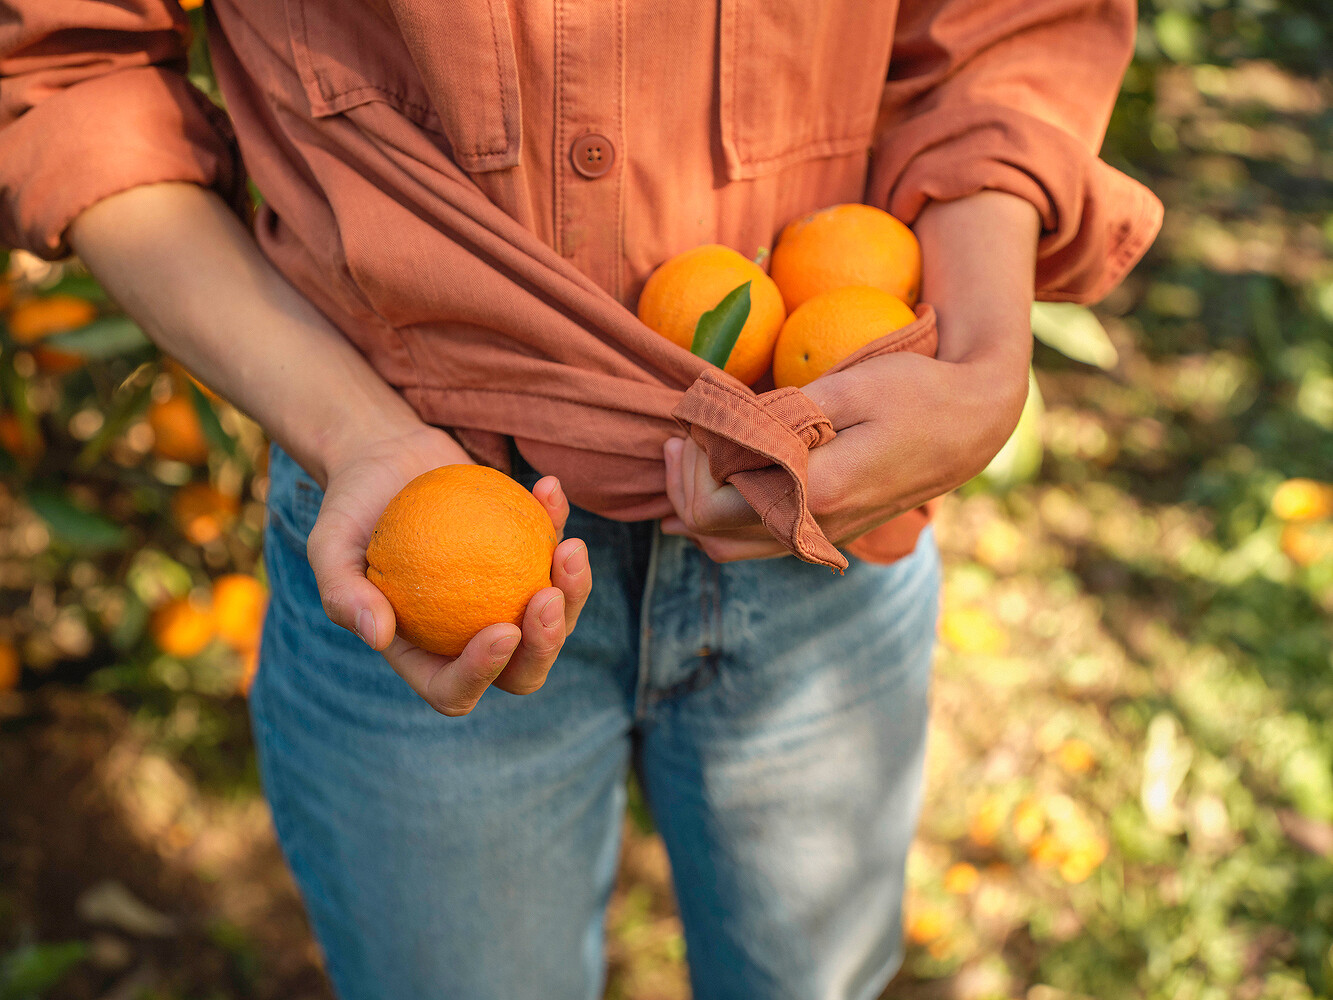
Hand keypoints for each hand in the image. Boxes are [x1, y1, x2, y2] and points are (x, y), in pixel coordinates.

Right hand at [306, 424, 592, 715]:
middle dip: (546, 646)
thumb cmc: (350, 507)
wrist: (382, 459)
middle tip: (548, 595)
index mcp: (423, 653)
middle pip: (521, 669)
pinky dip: (558, 520)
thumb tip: (377, 636)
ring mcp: (506, 598)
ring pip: (556, 617)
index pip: (454, 689)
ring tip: (569, 546)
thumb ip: (342, 593)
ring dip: (575, 590)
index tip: (501, 631)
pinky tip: (550, 488)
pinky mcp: (527, 555)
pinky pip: (554, 551)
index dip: (483, 674)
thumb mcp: (328, 545)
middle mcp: (470, 635)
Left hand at [661, 348, 1028, 560]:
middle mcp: (816, 528)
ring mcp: (823, 538)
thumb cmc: (915, 392)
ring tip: (691, 459)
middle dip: (683, 488)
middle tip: (678, 440)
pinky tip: (718, 484)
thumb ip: (781, 416)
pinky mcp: (828, 534)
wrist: (973, 425)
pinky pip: (759, 544)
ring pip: (731, 549)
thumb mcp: (847, 386)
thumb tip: (722, 433)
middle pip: (713, 535)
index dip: (688, 468)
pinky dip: (727, 519)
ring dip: (700, 509)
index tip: (687, 426)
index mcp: (817, 492)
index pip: (715, 506)